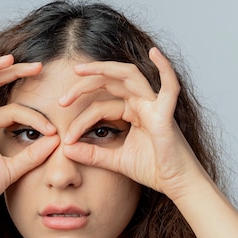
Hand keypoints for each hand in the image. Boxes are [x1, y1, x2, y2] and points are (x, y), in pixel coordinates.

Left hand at [60, 48, 207, 201]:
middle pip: (109, 83)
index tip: (66, 140)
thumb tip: (65, 149)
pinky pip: (170, 87)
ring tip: (79, 71)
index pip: (100, 106)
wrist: (176, 185)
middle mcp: (143, 103)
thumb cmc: (153, 170)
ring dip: (102, 70)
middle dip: (83, 87)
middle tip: (61, 100)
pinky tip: (155, 52)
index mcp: (133, 112)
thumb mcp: (115, 161)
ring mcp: (155, 105)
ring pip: (128, 76)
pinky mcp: (166, 114)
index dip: (80, 121)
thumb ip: (92, 154)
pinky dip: (165, 68)